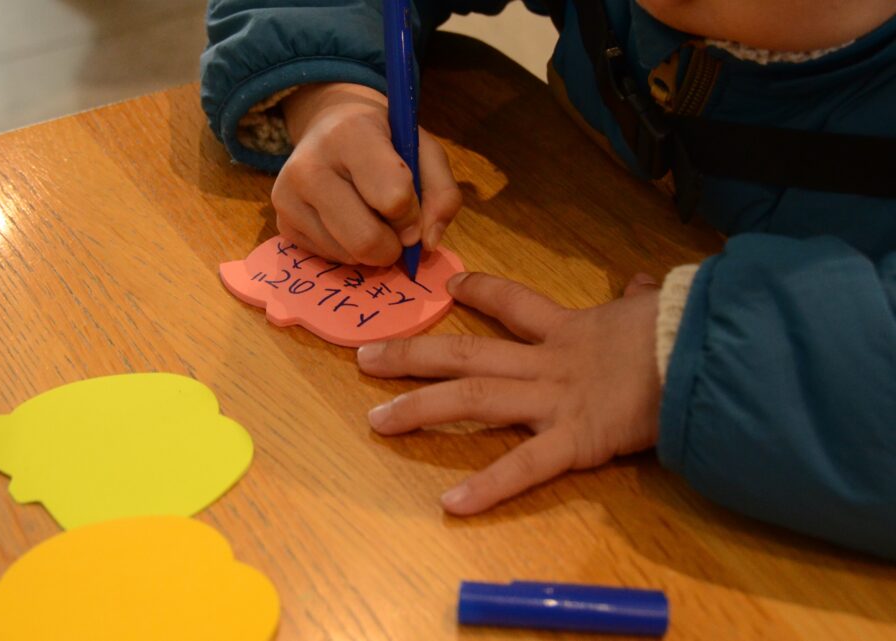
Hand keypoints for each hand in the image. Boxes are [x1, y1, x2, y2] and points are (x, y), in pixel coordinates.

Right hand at [274, 83, 460, 264]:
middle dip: (393, 244)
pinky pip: (331, 260)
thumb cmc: (385, 141)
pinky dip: (350, 251)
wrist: (330, 128)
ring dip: (372, 248)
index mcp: (350, 134)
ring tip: (369, 216)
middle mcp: (309, 165)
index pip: (394, 197)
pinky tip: (347, 222)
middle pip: (367, 239)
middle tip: (395, 226)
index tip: (410, 204)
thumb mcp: (424, 150)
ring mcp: (287, 197)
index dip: (412, 212)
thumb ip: (442, 194)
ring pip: (349, 255)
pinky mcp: (282, 224)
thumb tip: (426, 244)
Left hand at [357, 271, 662, 514]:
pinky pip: (525, 466)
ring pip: (475, 397)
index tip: (451, 287)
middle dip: (414, 355)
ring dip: (421, 407)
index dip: (481, 292)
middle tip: (364, 357)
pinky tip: (451, 505)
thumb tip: (644, 282)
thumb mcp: (658, 305)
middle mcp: (549, 361)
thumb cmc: (685, 329)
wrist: (709, 354)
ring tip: (376, 419)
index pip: (514, 304)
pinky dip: (489, 486)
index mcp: (570, 329)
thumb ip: (643, 296)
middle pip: (468, 352)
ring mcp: (555, 400)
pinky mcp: (576, 440)